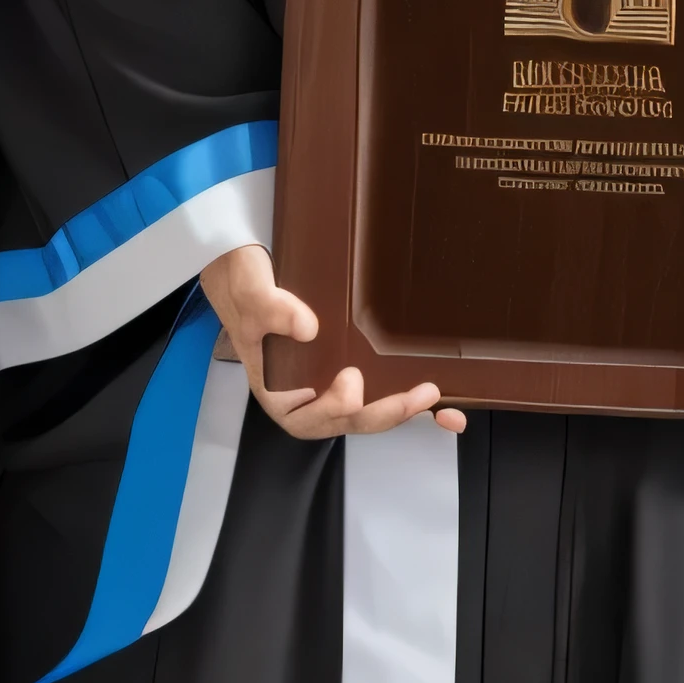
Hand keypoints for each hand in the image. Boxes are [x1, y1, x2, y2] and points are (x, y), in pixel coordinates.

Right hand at [199, 244, 464, 438]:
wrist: (247, 264)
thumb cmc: (242, 282)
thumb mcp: (249, 289)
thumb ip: (271, 308)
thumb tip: (308, 328)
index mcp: (274, 389)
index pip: (303, 418)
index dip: (331, 411)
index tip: (351, 385)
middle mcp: (303, 392)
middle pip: (344, 418)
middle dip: (383, 412)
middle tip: (417, 396)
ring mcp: (328, 379)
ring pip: (366, 409)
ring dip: (401, 409)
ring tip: (433, 397)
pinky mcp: (348, 362)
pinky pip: (378, 388)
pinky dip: (407, 398)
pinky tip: (441, 405)